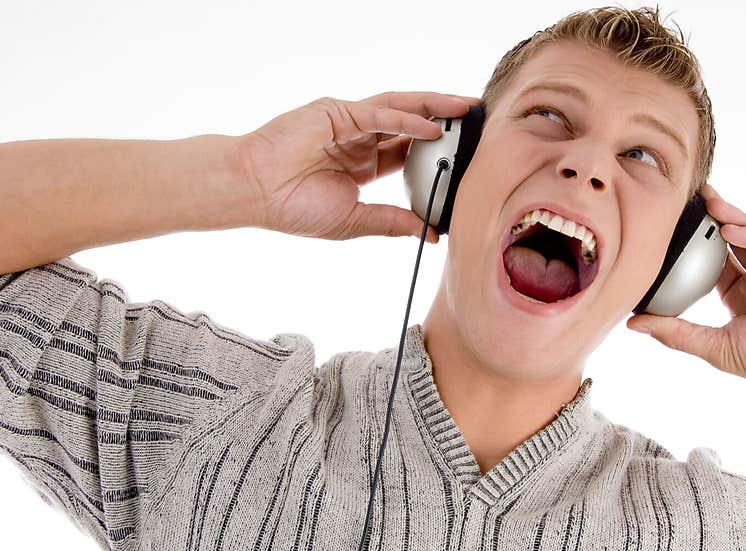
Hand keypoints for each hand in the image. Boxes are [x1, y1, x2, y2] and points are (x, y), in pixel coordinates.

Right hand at [239, 91, 477, 241]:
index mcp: (363, 163)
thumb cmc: (295, 208)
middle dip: (445, 120)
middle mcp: (359, 138)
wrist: (256, 194)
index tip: (468, 154)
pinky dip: (405, 118)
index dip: (438, 151)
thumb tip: (433, 235)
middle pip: (410, 124)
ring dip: (433, 107)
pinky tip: (431, 127)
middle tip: (478, 118)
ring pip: (399, 109)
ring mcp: (347, 122)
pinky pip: (377, 113)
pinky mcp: (335, 112)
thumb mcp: (356, 220)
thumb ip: (394, 223)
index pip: (409, 152)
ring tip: (465, 109)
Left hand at [626, 183, 745, 403]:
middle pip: (734, 242)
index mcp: (741, 296)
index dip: (694, 246)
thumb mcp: (716, 345)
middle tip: (688, 199)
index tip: (670, 229)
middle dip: (712, 220)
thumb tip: (633, 324)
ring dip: (731, 219)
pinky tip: (731, 228)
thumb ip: (675, 332)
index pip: (714, 262)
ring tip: (707, 203)